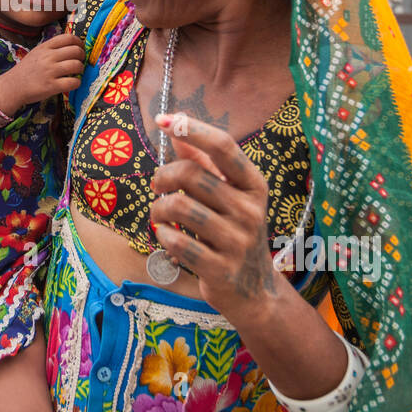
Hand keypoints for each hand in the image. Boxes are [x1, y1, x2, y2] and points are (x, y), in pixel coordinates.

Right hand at [0, 31, 84, 115]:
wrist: (12, 86)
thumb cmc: (26, 70)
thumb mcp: (37, 53)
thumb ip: (52, 48)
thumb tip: (72, 46)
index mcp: (45, 47)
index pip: (68, 38)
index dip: (79, 42)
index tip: (80, 48)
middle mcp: (48, 57)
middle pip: (76, 51)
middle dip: (82, 56)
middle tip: (79, 61)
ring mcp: (50, 72)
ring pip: (77, 65)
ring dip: (80, 69)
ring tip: (76, 73)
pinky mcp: (51, 86)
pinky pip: (73, 82)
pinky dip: (77, 83)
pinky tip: (72, 83)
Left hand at [149, 112, 277, 326]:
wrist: (255, 292)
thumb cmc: (235, 233)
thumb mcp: (229, 196)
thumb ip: (203, 162)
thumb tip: (175, 125)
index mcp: (254, 186)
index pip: (223, 146)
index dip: (191, 129)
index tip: (164, 119)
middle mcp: (250, 210)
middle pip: (191, 175)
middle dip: (163, 177)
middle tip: (156, 186)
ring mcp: (237, 241)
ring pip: (178, 207)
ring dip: (158, 209)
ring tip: (158, 215)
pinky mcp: (220, 269)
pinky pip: (177, 242)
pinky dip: (163, 235)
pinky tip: (166, 236)